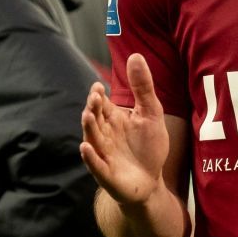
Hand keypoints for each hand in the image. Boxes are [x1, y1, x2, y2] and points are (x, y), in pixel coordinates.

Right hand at [81, 54, 169, 207]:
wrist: (150, 181)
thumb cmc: (148, 147)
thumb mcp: (151, 113)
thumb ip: (143, 87)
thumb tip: (135, 55)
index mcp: (113, 119)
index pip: (101, 104)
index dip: (99, 96)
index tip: (99, 87)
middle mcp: (104, 135)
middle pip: (94, 119)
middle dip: (93, 108)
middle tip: (95, 98)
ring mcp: (103, 154)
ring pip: (92, 138)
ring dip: (88, 128)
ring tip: (87, 115)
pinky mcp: (106, 174)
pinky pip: (95, 164)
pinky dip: (90, 157)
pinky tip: (86, 147)